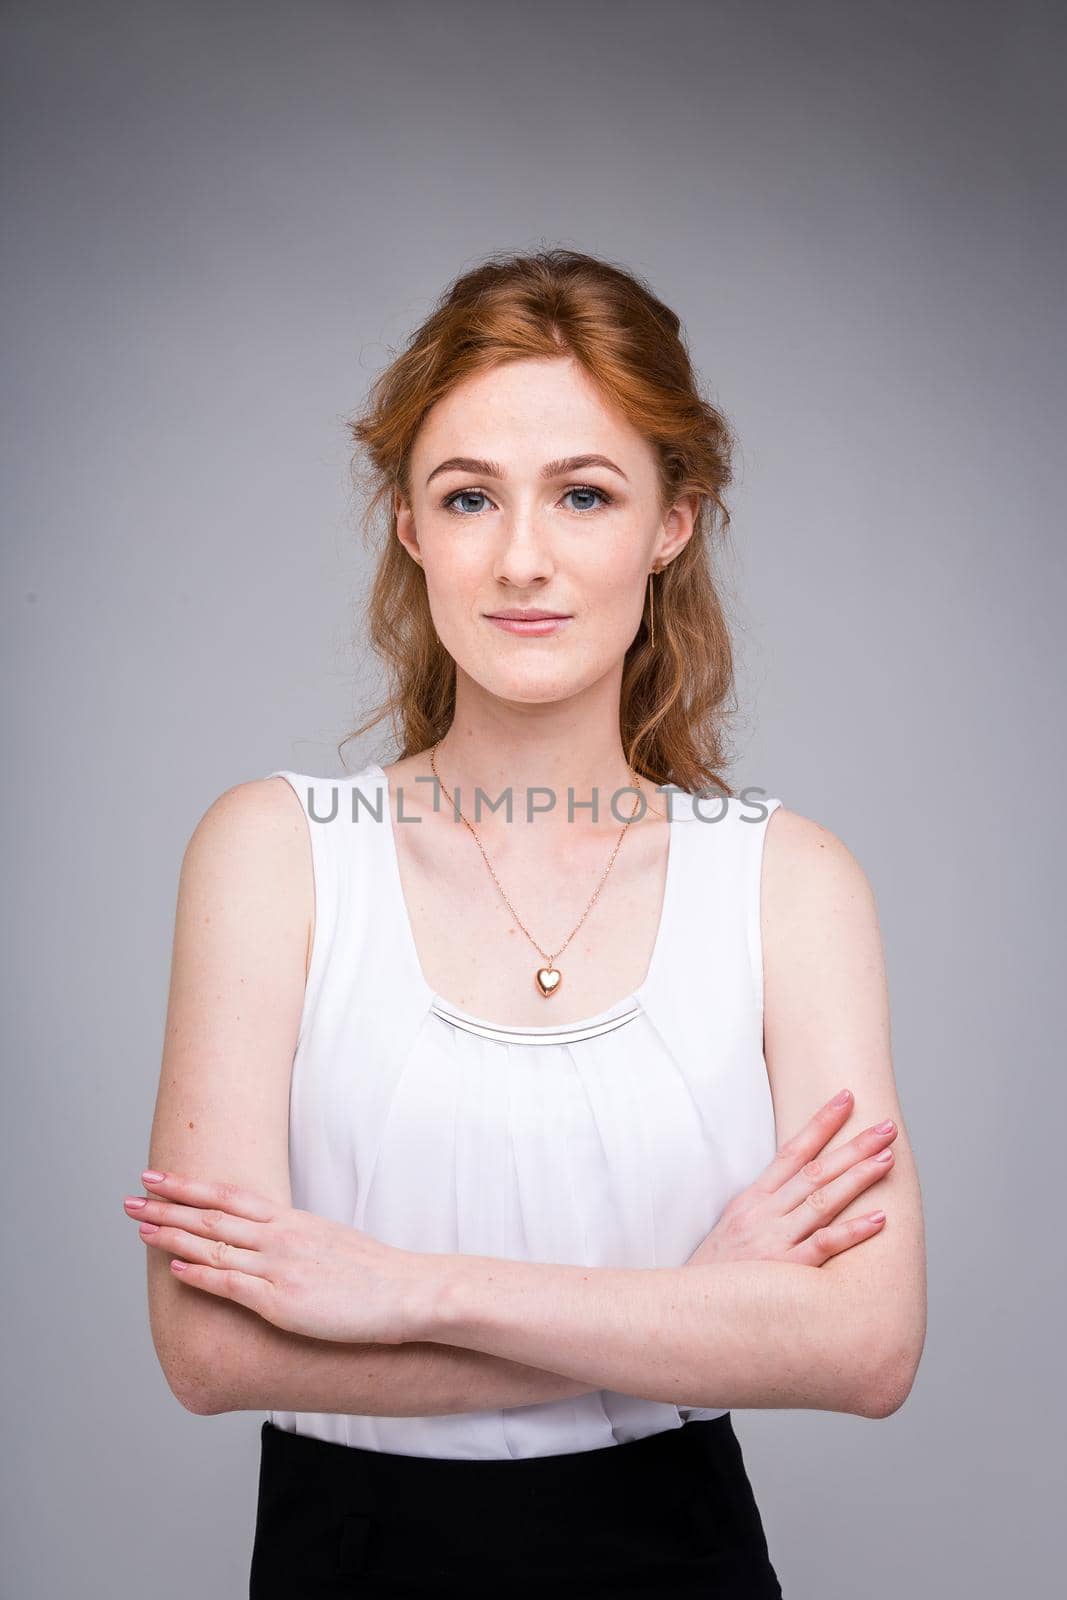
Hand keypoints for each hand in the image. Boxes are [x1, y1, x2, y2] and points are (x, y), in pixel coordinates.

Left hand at [123, 1170, 438, 1343]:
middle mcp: (281, 1237)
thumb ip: (297, 1241)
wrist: (408, 1293)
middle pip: (213, 1216)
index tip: (159, 1177)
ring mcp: (279, 1267)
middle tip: (132, 1195)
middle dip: (169, 1205)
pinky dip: (199, 1273)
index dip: (190, 1187)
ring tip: (139, 1225)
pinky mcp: (281, 1301)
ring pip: (214, 1245)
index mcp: (292, 1221)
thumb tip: (274, 1245)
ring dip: (172, 1234)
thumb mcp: (331, 1243)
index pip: (230, 1196)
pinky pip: (231, 1283)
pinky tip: (174, 1266)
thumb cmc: (375, 1275)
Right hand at [685, 1089, 895, 1268]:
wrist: (686, 1312)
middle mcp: (764, 1214)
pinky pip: (823, 1246)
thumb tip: (799, 1188)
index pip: (791, 1151)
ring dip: (858, 1177)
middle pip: (815, 1170)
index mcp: (752, 1200)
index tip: (846, 1099)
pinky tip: (879, 1218)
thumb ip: (764, 1208)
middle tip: (886, 1127)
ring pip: (822, 1201)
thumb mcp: (732, 1229)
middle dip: (853, 1145)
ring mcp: (774, 1241)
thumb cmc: (717, 1274)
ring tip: (887, 1158)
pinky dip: (852, 1231)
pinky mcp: (784, 1271)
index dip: (820, 1123)